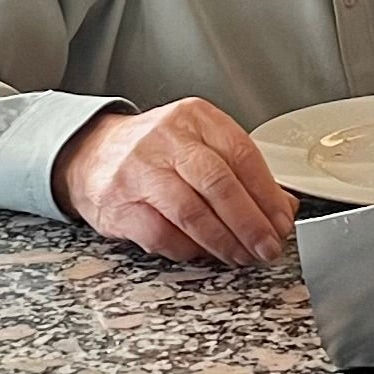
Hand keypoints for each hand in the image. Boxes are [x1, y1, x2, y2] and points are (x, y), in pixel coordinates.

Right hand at [55, 98, 295, 266]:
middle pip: (219, 183)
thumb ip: (241, 173)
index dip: (267, 195)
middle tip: (267, 247)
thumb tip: (281, 209)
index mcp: (195, 118)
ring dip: (223, 242)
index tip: (281, 222)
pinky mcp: (118, 203)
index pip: (242, 155)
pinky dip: (188, 250)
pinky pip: (162, 234)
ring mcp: (138, 170)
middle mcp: (166, 139)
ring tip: (241, 256)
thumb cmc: (156, 153)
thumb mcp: (200, 145)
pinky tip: (202, 253)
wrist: (92, 155)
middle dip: (250, 223)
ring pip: (191, 212)